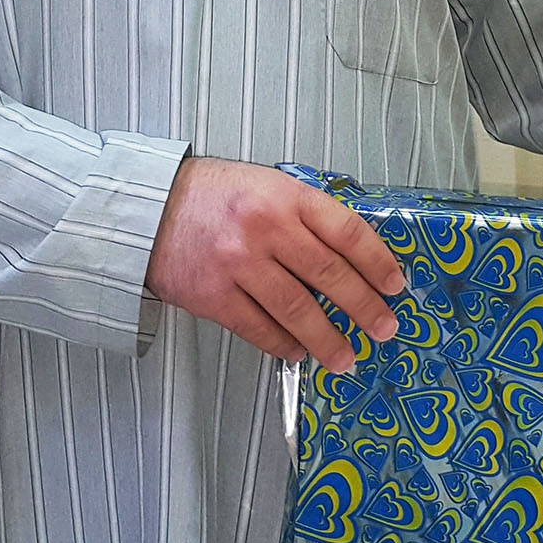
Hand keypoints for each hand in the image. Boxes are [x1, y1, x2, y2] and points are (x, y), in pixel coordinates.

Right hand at [143, 156, 405, 373]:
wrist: (148, 209)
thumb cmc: (214, 196)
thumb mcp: (267, 185)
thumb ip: (306, 214)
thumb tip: (351, 257)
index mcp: (286, 196)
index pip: (346, 232)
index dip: (377, 262)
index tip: (394, 286)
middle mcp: (265, 229)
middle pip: (329, 275)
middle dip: (363, 307)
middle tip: (385, 328)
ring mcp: (238, 265)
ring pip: (297, 310)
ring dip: (327, 339)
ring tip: (347, 357)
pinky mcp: (213, 296)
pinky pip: (259, 328)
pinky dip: (283, 344)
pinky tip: (298, 352)